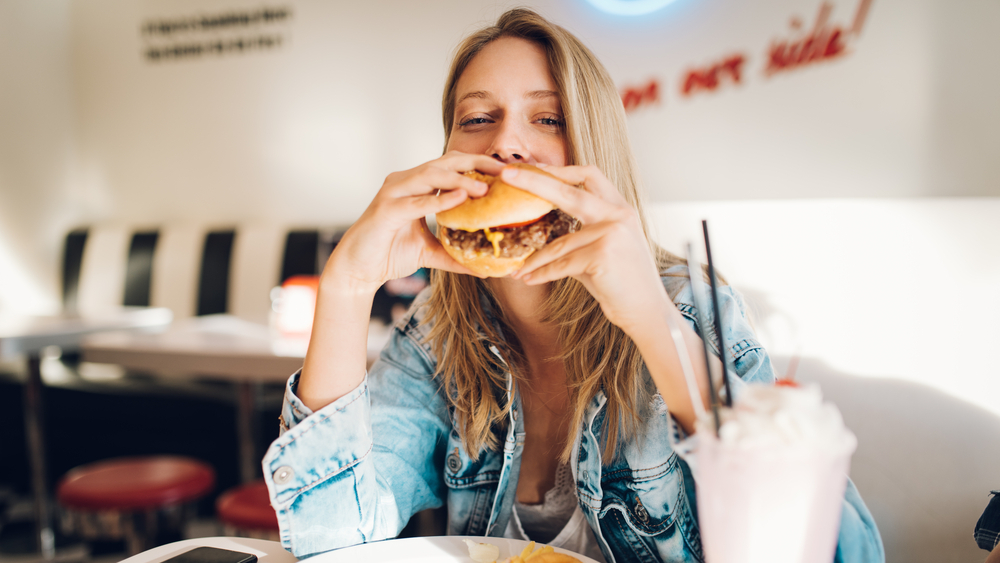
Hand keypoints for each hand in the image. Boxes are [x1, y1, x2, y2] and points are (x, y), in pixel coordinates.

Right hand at [325, 151, 503, 294]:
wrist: (357, 270)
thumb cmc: (389, 254)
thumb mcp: (430, 253)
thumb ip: (455, 255)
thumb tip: (485, 269)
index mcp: (416, 185)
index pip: (452, 166)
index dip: (480, 165)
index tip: (507, 172)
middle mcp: (405, 182)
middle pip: (445, 162)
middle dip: (477, 163)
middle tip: (504, 171)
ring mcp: (393, 193)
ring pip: (430, 176)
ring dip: (460, 180)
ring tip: (485, 188)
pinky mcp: (385, 210)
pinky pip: (415, 201)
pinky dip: (438, 199)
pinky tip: (460, 200)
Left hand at [504, 164, 667, 333]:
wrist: (648, 311)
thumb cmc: (622, 283)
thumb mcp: (604, 248)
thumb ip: (579, 233)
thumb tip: (541, 228)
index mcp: (620, 208)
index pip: (589, 175)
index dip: (559, 169)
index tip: (532, 168)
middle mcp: (618, 215)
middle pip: (568, 190)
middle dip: (534, 180)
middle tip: (506, 174)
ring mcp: (611, 233)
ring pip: (559, 243)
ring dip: (534, 259)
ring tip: (517, 269)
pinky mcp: (602, 255)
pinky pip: (561, 264)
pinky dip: (542, 274)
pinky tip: (528, 279)